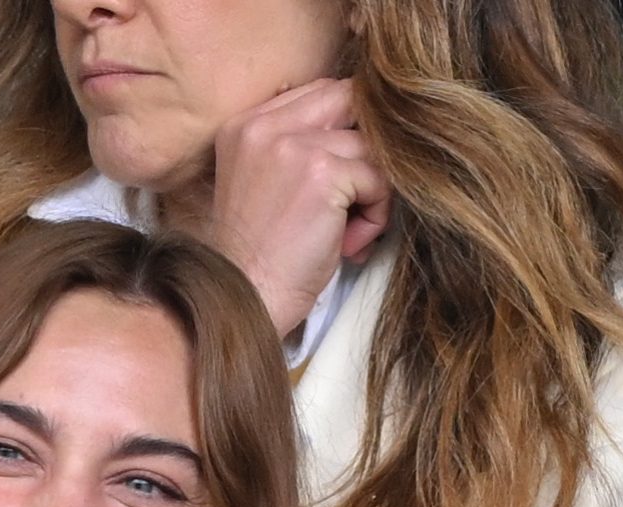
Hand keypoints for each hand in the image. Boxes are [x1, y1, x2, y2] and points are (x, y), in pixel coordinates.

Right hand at [209, 77, 391, 338]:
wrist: (249, 297)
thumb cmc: (263, 259)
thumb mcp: (266, 189)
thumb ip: (294, 154)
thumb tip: (354, 139)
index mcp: (247, 125)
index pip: (318, 93)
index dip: (344, 131)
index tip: (343, 179)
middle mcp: (266, 126)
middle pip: (348, 102)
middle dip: (365, 150)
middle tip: (359, 195)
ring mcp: (294, 146)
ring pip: (368, 146)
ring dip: (372, 193)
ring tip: (350, 234)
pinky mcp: (322, 174)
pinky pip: (376, 179)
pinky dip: (375, 216)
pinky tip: (351, 245)